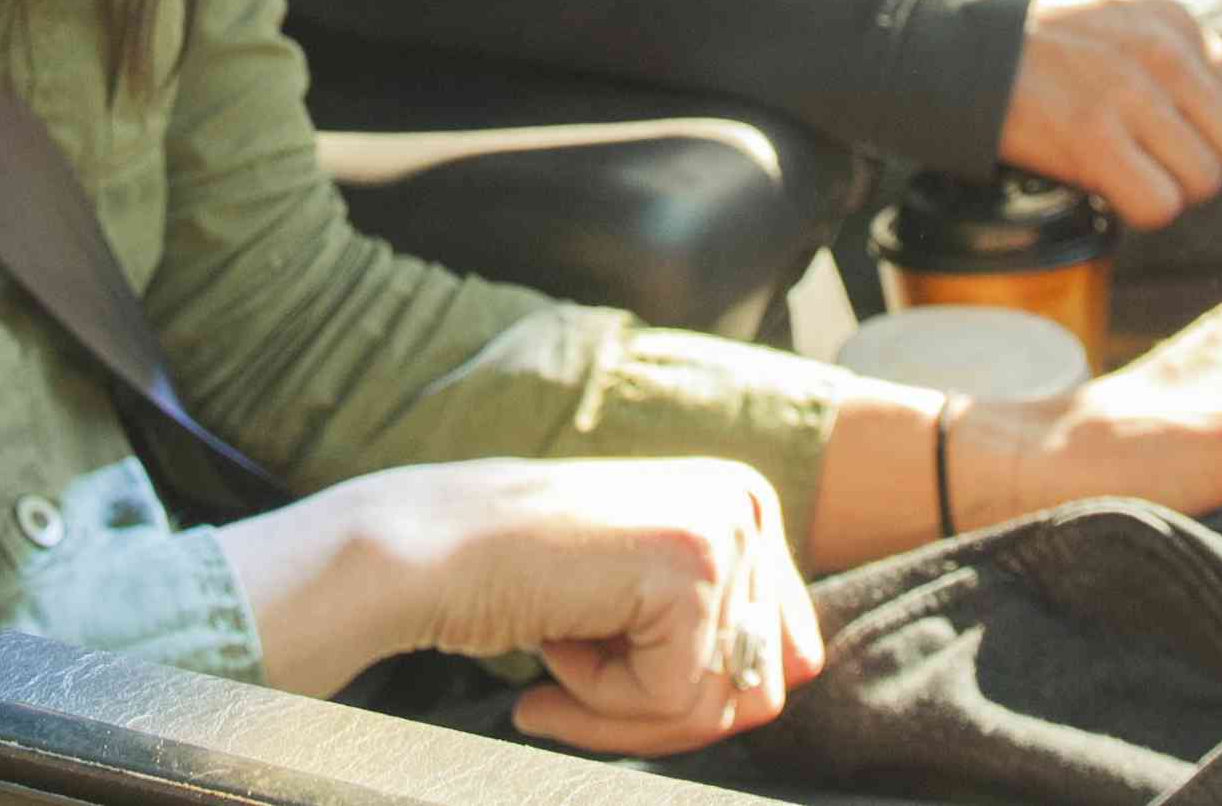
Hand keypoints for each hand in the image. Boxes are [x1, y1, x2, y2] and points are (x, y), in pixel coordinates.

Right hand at [219, 458, 819, 750]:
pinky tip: (552, 638)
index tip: (613, 676)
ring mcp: (723, 530)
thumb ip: (722, 631)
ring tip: (561, 652)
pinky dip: (600, 697)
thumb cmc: (520, 583)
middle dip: (660, 714)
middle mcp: (748, 506)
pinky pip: (672, 700)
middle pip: (760, 690)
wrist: (427, 551)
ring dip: (624, 710)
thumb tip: (793, 681)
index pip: (782, 660)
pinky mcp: (689, 570)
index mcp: (746, 507)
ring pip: (719, 706)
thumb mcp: (643, 599)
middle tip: (571, 686)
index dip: (689, 697)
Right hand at [998, 0, 1221, 227]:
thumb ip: (1176, 51)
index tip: (1167, 131)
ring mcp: (1129, 95)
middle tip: (1156, 164)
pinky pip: (1159, 205)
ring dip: (1169, 191)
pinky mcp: (1092, 139)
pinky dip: (1139, 210)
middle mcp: (1162, 53)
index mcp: (1174, 21)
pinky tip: (1108, 188)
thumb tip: (1219, 113)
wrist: (967, 46)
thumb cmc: (1045, 44)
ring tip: (1128, 173)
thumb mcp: (1123, 16)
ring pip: (1204, 181)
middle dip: (1201, 167)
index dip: (1207, 128)